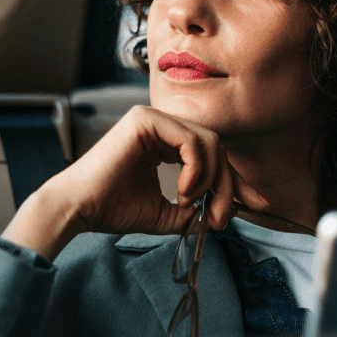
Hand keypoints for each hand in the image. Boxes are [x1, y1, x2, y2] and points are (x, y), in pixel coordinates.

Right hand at [1, 105, 269, 259]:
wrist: (80, 209)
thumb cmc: (112, 209)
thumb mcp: (167, 212)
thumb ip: (195, 207)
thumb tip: (228, 208)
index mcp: (163, 142)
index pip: (211, 154)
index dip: (236, 180)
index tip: (256, 204)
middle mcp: (160, 126)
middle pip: (216, 147)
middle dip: (228, 185)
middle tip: (224, 217)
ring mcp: (152, 118)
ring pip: (209, 142)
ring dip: (212, 179)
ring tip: (194, 204)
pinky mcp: (146, 120)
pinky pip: (191, 140)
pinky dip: (196, 168)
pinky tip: (183, 190)